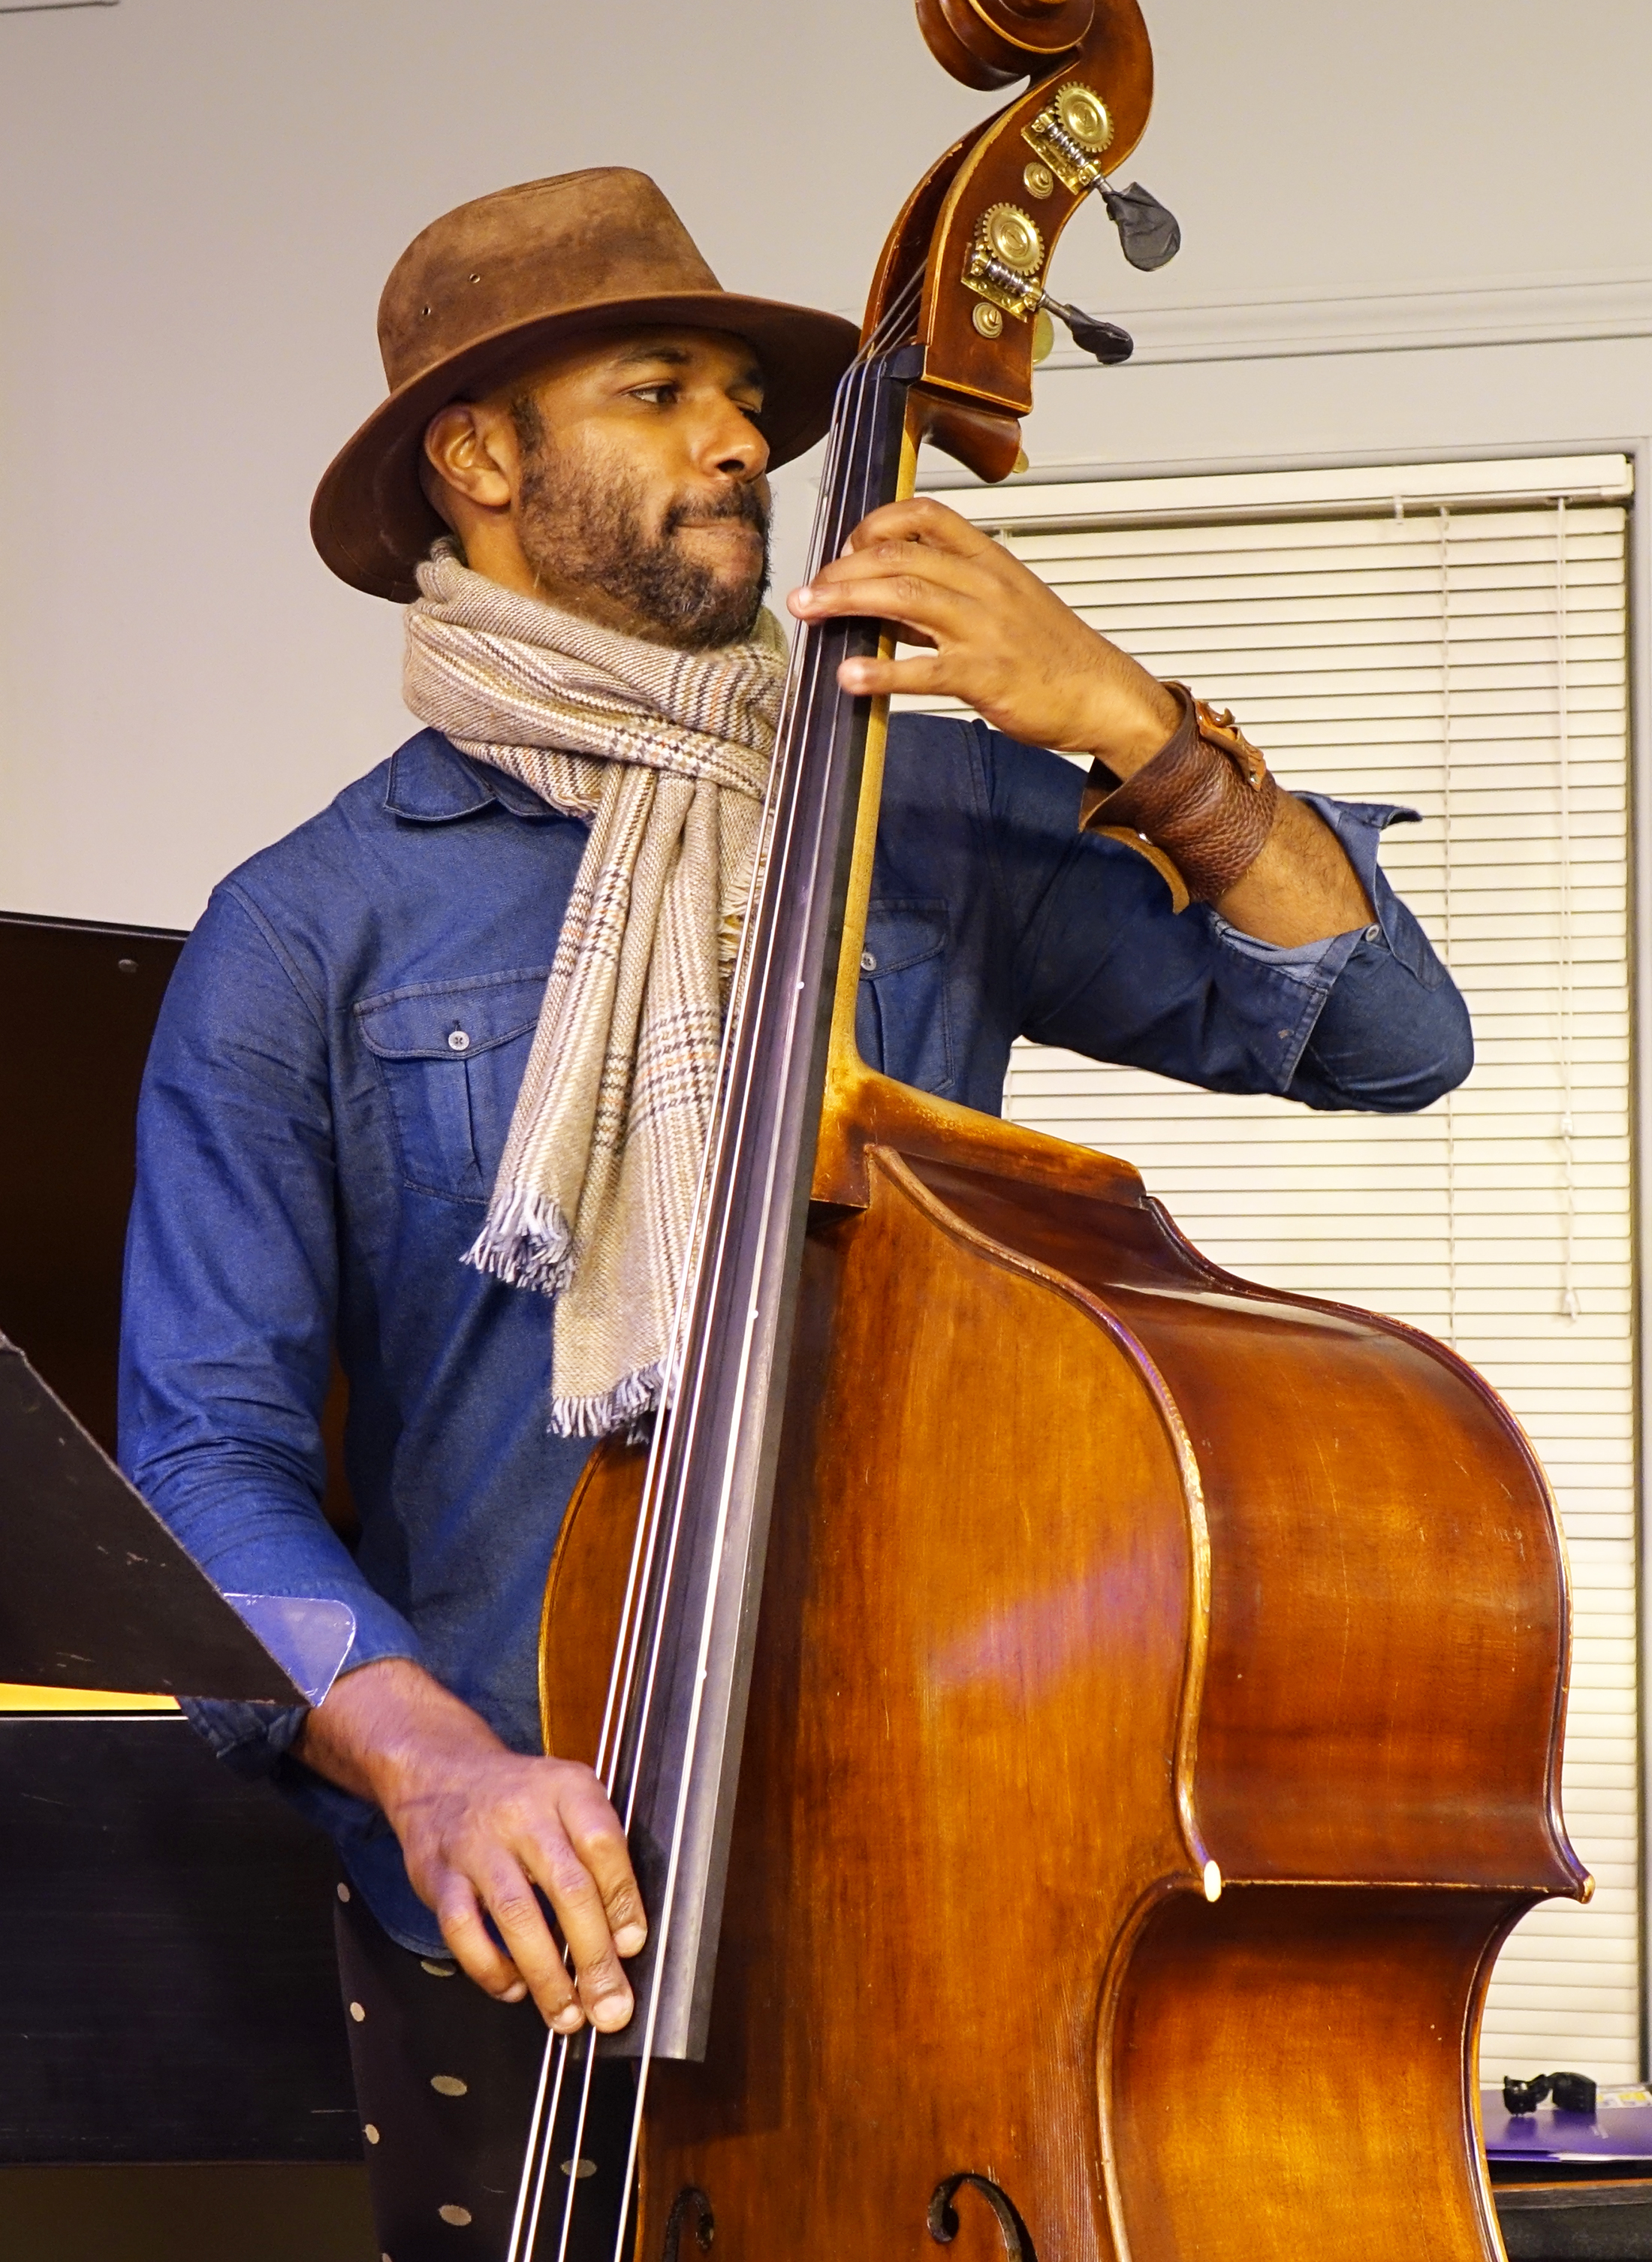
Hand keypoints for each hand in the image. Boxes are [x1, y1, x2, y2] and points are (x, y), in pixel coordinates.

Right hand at [297, 1658, 644, 2033]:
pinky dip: (489, 1969)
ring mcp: (477, 1844)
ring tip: (567, 2014)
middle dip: (594, 1957)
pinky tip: (512, 1987)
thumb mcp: (569, 1799)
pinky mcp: (439, 1875)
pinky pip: (463, 1931)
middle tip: (610, 2006)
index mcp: (567, 1789)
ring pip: (516, 1916)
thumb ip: (599, 1855)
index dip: (622, 1899)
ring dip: (547, 1976)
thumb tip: (626, 1937)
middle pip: (567, 1888)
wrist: (440, 1772)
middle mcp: (523, 1812)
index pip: (603, 1844)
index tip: (632, 1945)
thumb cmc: (520, 1798)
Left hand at [787, 495, 1179, 774]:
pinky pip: (923, 670)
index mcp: (990, 560)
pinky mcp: (985, 676)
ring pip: (904, 600)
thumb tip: (883, 597)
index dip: (876, 524)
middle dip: (842, 570)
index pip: (926, 515)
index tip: (846, 546)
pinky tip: (849, 676)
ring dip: (846, 603)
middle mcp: (985, 586)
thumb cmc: (1052, 652)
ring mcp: (985, 629)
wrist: (1102, 694)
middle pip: (900, 557)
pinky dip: (881, 672)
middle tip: (806, 590)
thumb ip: (945, 596)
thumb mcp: (1004, 604)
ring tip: (809, 614)